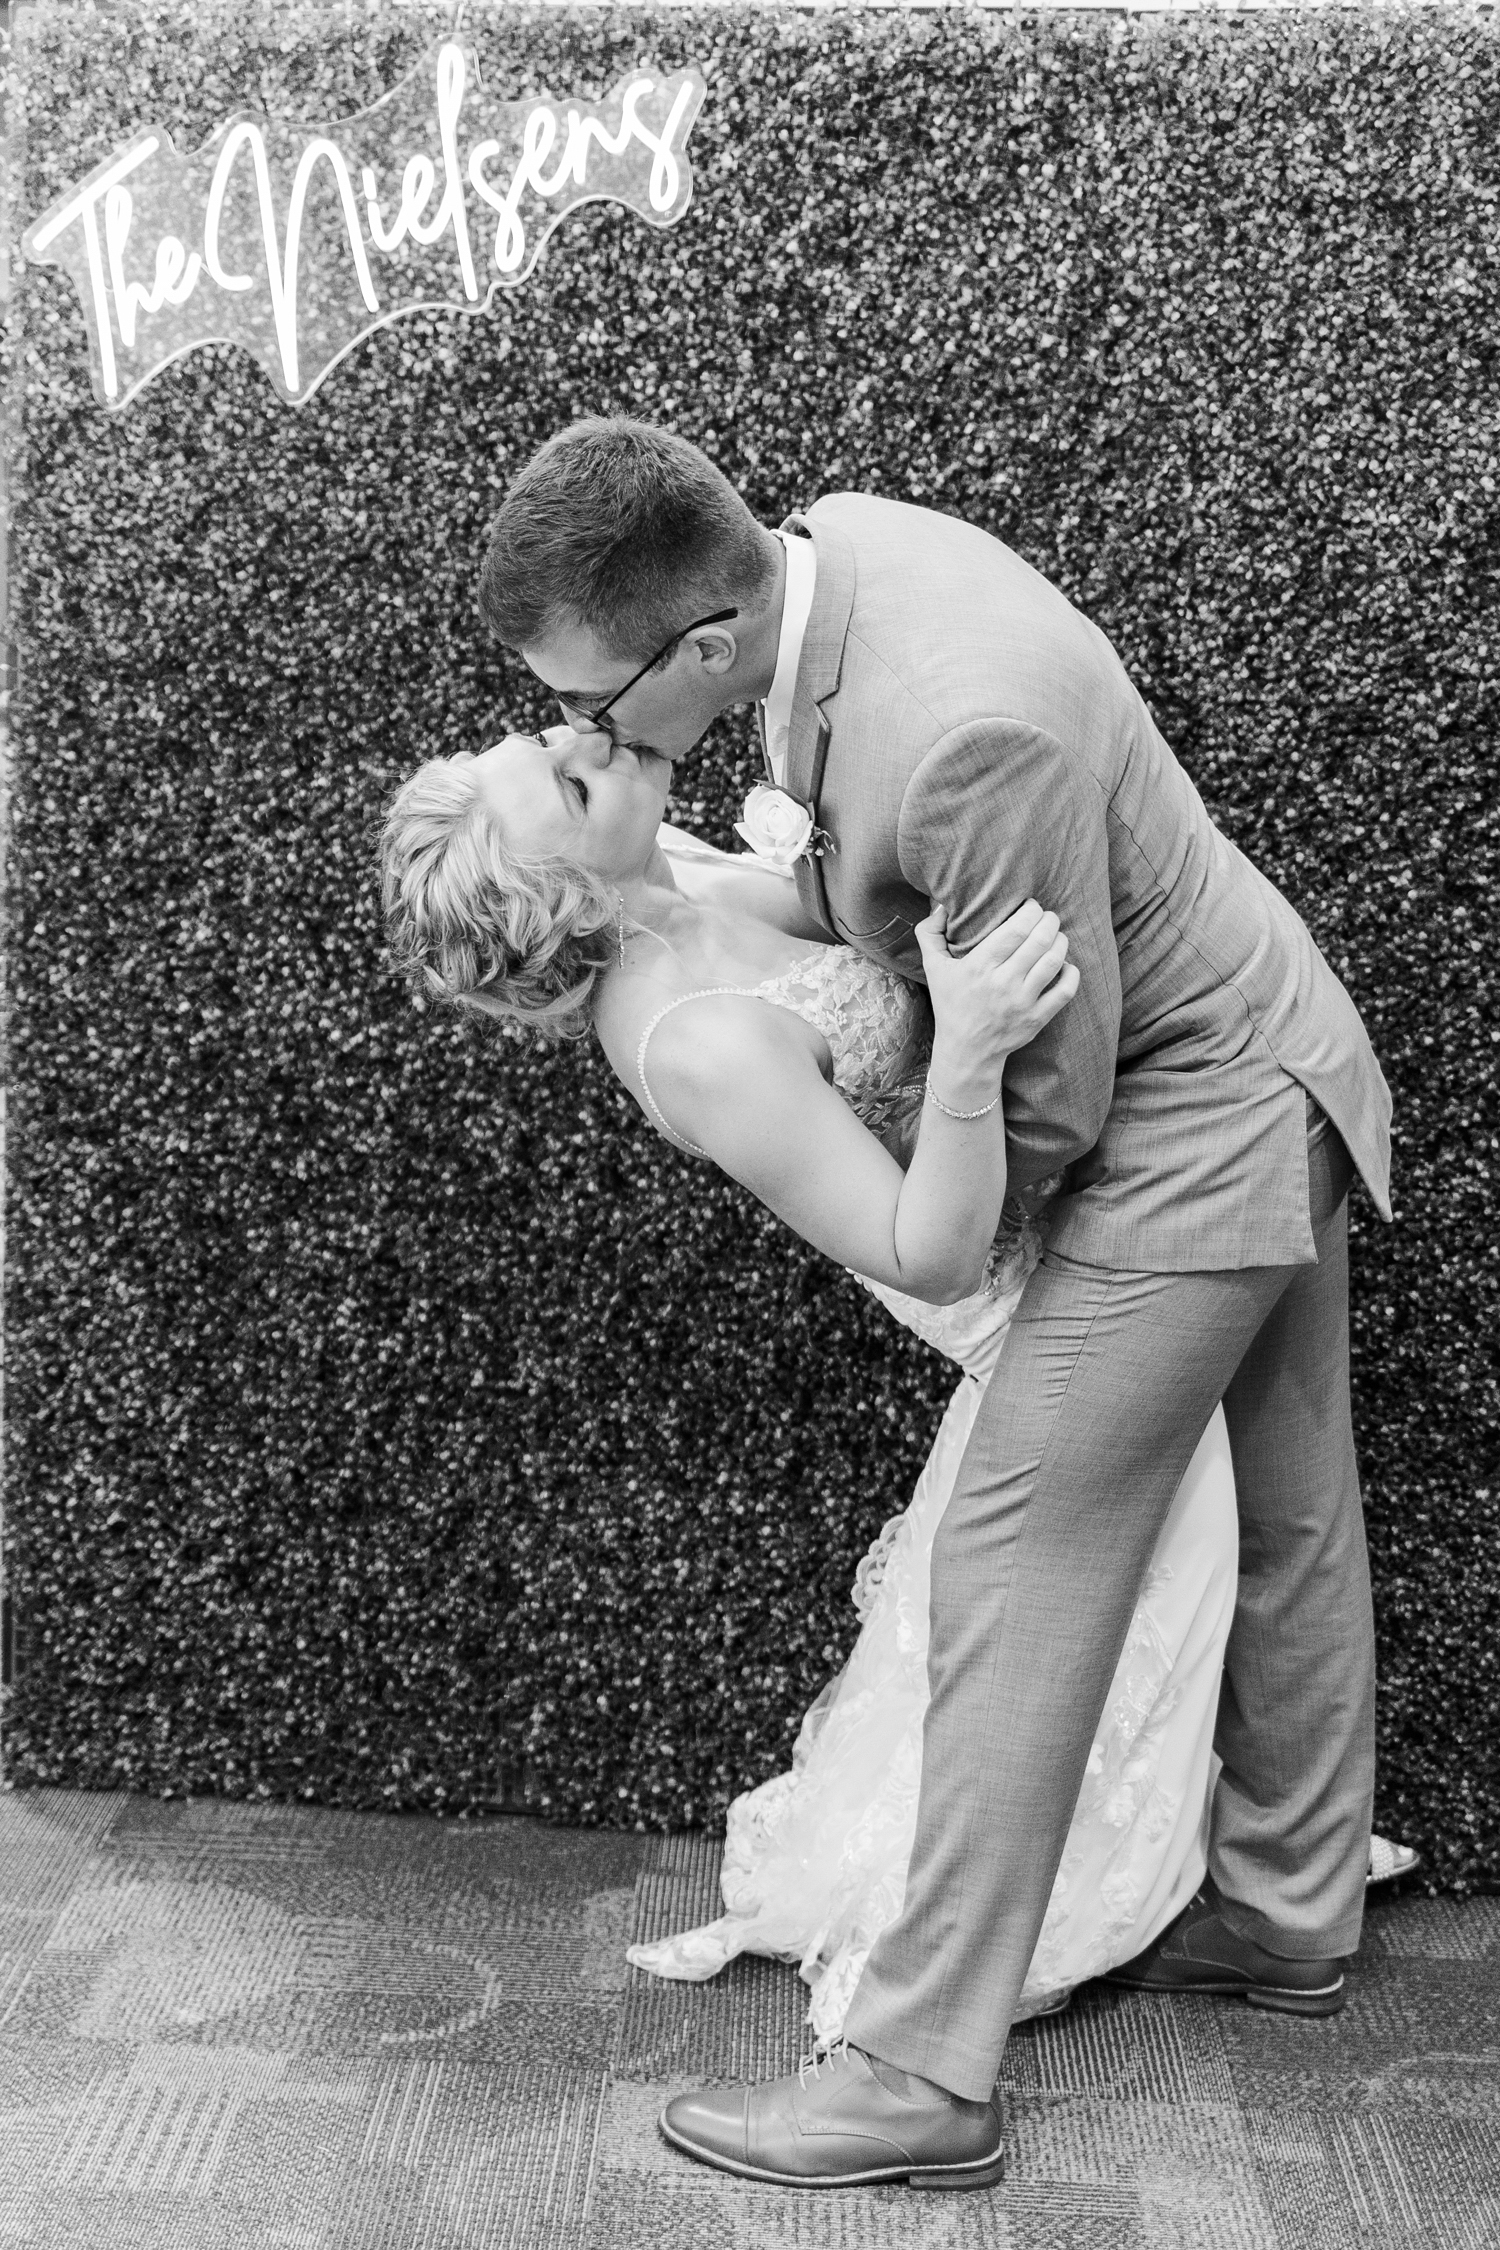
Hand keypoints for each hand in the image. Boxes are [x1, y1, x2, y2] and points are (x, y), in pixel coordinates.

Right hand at [916, 898, 1078, 1102]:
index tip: (1030, 906)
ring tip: (1056, 935)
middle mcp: (1003, 983)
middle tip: (1047, 917)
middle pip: (1039, 940)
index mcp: (979, 966)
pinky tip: (1064, 964)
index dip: (1031, 910)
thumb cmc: (950, 1004)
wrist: (966, 1051)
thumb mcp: (932, 969)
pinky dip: (1071, 972)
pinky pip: (1065, 990)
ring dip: (1060, 941)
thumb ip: (929, 933)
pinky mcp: (1037, 1018)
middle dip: (1049, 920)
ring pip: (1054, 960)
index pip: (1016, 928)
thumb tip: (940, 906)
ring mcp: (1022, 1002)